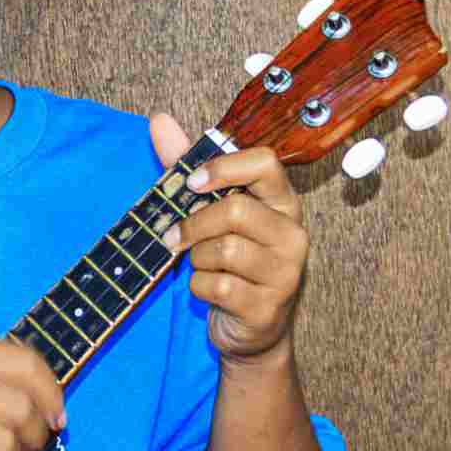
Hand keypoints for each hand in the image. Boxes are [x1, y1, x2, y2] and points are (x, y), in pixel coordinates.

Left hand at [150, 113, 308, 365]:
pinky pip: (219, 286)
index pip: (265, 163)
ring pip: (225, 250)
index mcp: (282, 202)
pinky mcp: (268, 307)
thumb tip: (159, 121)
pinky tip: (207, 289)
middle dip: (193, 224)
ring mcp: (285, 272)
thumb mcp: (210, 211)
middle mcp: (292, 234)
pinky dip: (199, 286)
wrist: (250, 330)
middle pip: (235, 210)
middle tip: (173, 236)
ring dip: (197, 258)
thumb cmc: (230, 262)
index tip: (191, 183)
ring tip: (200, 264)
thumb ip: (188, 166)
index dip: (223, 167)